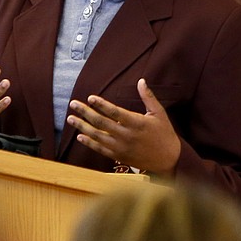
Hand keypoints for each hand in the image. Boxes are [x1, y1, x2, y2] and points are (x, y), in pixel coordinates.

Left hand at [66, 78, 180, 176]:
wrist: (169, 160)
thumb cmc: (164, 134)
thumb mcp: (159, 114)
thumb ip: (148, 97)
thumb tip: (141, 80)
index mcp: (137, 123)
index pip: (115, 112)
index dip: (101, 105)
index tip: (90, 97)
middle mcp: (127, 135)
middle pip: (101, 123)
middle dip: (85, 113)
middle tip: (73, 104)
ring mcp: (121, 147)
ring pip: (97, 136)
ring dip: (82, 127)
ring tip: (70, 118)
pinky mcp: (119, 156)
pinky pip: (100, 149)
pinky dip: (89, 143)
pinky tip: (79, 136)